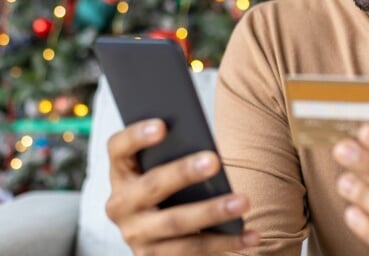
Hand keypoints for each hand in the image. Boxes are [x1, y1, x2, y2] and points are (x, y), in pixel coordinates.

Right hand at [106, 118, 260, 254]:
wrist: (155, 241)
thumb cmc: (166, 193)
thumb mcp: (159, 173)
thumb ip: (172, 158)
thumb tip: (207, 151)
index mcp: (121, 173)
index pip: (118, 148)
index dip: (136, 135)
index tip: (162, 126)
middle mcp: (120, 205)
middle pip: (151, 185)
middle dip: (183, 173)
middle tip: (214, 161)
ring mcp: (136, 235)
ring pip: (176, 223)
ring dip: (212, 212)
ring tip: (242, 201)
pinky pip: (193, 250)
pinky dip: (226, 242)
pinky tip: (250, 234)